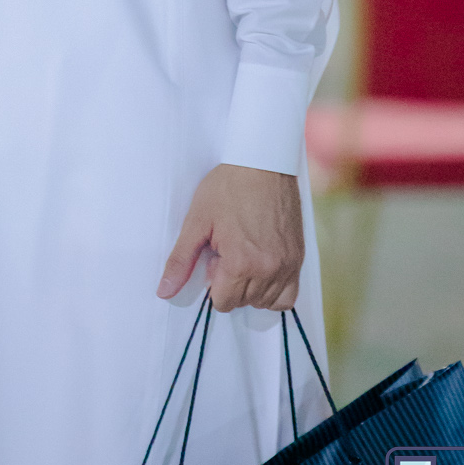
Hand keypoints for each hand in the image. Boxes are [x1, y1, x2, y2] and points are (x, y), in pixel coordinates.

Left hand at [159, 163, 303, 312]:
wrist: (262, 162)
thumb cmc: (227, 187)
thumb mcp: (197, 221)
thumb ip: (181, 260)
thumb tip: (164, 292)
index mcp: (240, 263)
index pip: (222, 302)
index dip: (212, 281)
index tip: (214, 256)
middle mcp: (268, 270)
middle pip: (243, 302)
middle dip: (230, 284)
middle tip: (227, 251)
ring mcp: (288, 265)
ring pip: (265, 302)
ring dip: (251, 288)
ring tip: (244, 257)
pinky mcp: (299, 257)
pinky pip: (290, 295)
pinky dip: (275, 290)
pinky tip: (263, 269)